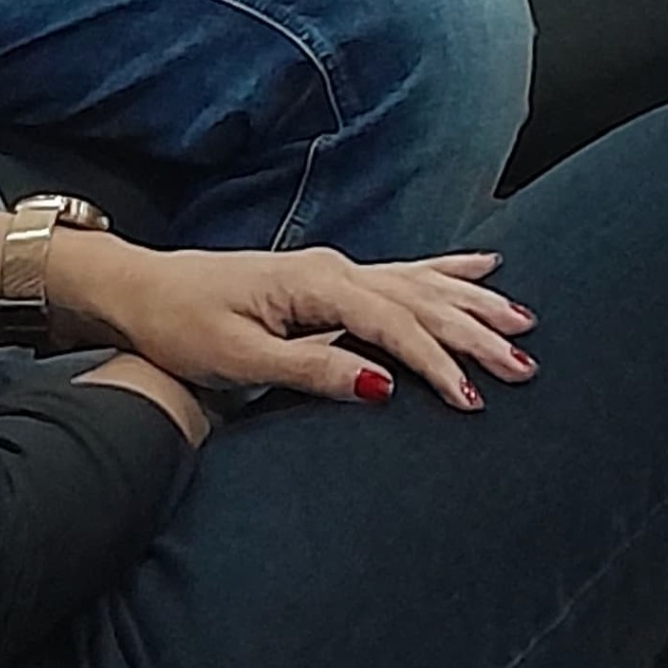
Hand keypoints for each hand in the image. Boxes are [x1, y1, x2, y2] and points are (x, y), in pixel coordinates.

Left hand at [52, 227, 537, 411]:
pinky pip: (405, 274)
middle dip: (474, 333)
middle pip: (420, 301)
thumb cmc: (182, 326)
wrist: (142, 292)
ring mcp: (336, 270)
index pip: (393, 324)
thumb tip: (380, 385)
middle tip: (524, 365)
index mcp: (316, 285)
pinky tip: (480, 269)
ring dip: (473, 305)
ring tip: (523, 321)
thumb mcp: (239, 358)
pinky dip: (447, 274)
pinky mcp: (330, 280)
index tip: (471, 398)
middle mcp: (335, 269)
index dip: (436, 361)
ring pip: (421, 285)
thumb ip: (312, 369)